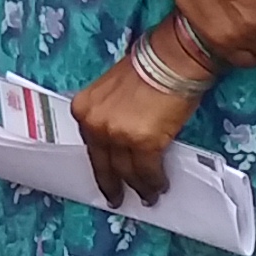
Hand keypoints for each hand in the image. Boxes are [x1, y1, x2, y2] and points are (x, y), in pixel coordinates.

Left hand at [69, 50, 195, 207]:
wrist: (171, 58)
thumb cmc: (149, 66)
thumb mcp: (113, 90)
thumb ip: (109, 114)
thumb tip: (120, 135)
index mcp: (84, 109)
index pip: (91, 145)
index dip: (100, 164)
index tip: (105, 175)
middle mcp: (96, 124)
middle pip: (104, 163)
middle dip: (112, 184)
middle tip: (117, 197)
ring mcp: (118, 136)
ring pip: (127, 172)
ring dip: (139, 186)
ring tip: (147, 195)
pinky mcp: (144, 144)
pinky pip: (148, 172)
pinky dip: (154, 182)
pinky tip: (159, 185)